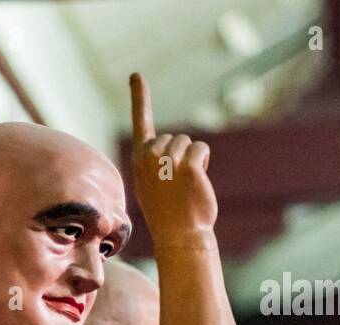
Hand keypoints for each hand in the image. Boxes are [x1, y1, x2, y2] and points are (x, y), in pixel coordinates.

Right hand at [129, 73, 216, 248]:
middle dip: (178, 154)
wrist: (178, 234)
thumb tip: (170, 148)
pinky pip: (200, 149)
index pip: (140, 122)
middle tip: (174, 183)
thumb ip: (155, 162)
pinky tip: (196, 180)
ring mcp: (167, 160)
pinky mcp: (187, 165)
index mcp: (137, 160)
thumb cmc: (167, 212)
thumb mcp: (152, 184)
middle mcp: (148, 157)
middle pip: (172, 138)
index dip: (139, 97)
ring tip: (183, 185)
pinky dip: (202, 161)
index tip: (136, 75)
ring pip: (187, 143)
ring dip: (191, 160)